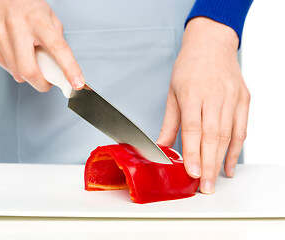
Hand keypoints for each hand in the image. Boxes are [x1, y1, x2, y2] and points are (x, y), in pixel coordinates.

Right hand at [0, 0, 83, 91]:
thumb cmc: (28, 7)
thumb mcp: (50, 19)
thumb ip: (57, 43)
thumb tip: (64, 69)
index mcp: (39, 22)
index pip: (58, 49)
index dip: (70, 69)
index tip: (77, 83)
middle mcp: (18, 28)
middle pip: (29, 71)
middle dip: (42, 83)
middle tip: (47, 80)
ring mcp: (0, 36)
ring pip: (17, 74)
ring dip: (29, 74)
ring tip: (30, 57)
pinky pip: (6, 68)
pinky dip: (16, 68)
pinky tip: (18, 54)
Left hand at [157, 17, 249, 193]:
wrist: (211, 44)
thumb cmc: (189, 68)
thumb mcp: (173, 93)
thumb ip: (169, 123)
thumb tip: (163, 147)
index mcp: (193, 93)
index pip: (193, 128)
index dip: (193, 153)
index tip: (192, 172)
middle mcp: (214, 96)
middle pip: (213, 136)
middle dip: (208, 164)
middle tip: (204, 186)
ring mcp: (232, 98)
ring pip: (228, 135)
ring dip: (221, 161)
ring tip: (214, 180)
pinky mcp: (243, 100)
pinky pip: (241, 129)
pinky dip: (235, 149)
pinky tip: (228, 165)